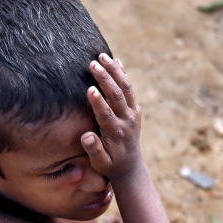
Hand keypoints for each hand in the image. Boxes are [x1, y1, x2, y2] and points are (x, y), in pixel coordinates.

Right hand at [81, 53, 142, 180]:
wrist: (130, 166)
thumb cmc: (109, 164)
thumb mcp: (100, 164)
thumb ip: (94, 150)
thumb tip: (86, 137)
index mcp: (116, 134)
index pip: (107, 115)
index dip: (98, 103)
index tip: (90, 89)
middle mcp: (127, 121)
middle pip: (117, 96)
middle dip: (105, 79)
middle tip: (92, 64)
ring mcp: (133, 113)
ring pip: (125, 88)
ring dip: (114, 71)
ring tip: (102, 56)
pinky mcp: (135, 109)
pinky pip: (129, 89)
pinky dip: (123, 74)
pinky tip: (115, 61)